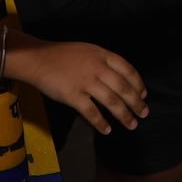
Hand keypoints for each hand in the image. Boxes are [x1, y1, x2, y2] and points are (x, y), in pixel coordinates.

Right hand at [13, 38, 146, 133]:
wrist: (37, 58)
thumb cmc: (62, 55)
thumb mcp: (88, 51)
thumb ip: (103, 62)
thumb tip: (119, 79)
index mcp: (102, 54)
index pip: (128, 70)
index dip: (138, 84)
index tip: (144, 95)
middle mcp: (97, 67)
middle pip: (123, 87)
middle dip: (136, 102)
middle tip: (143, 113)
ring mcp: (85, 81)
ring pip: (111, 101)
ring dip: (124, 115)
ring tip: (131, 125)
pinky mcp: (73, 95)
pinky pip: (91, 112)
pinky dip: (101, 123)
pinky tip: (107, 130)